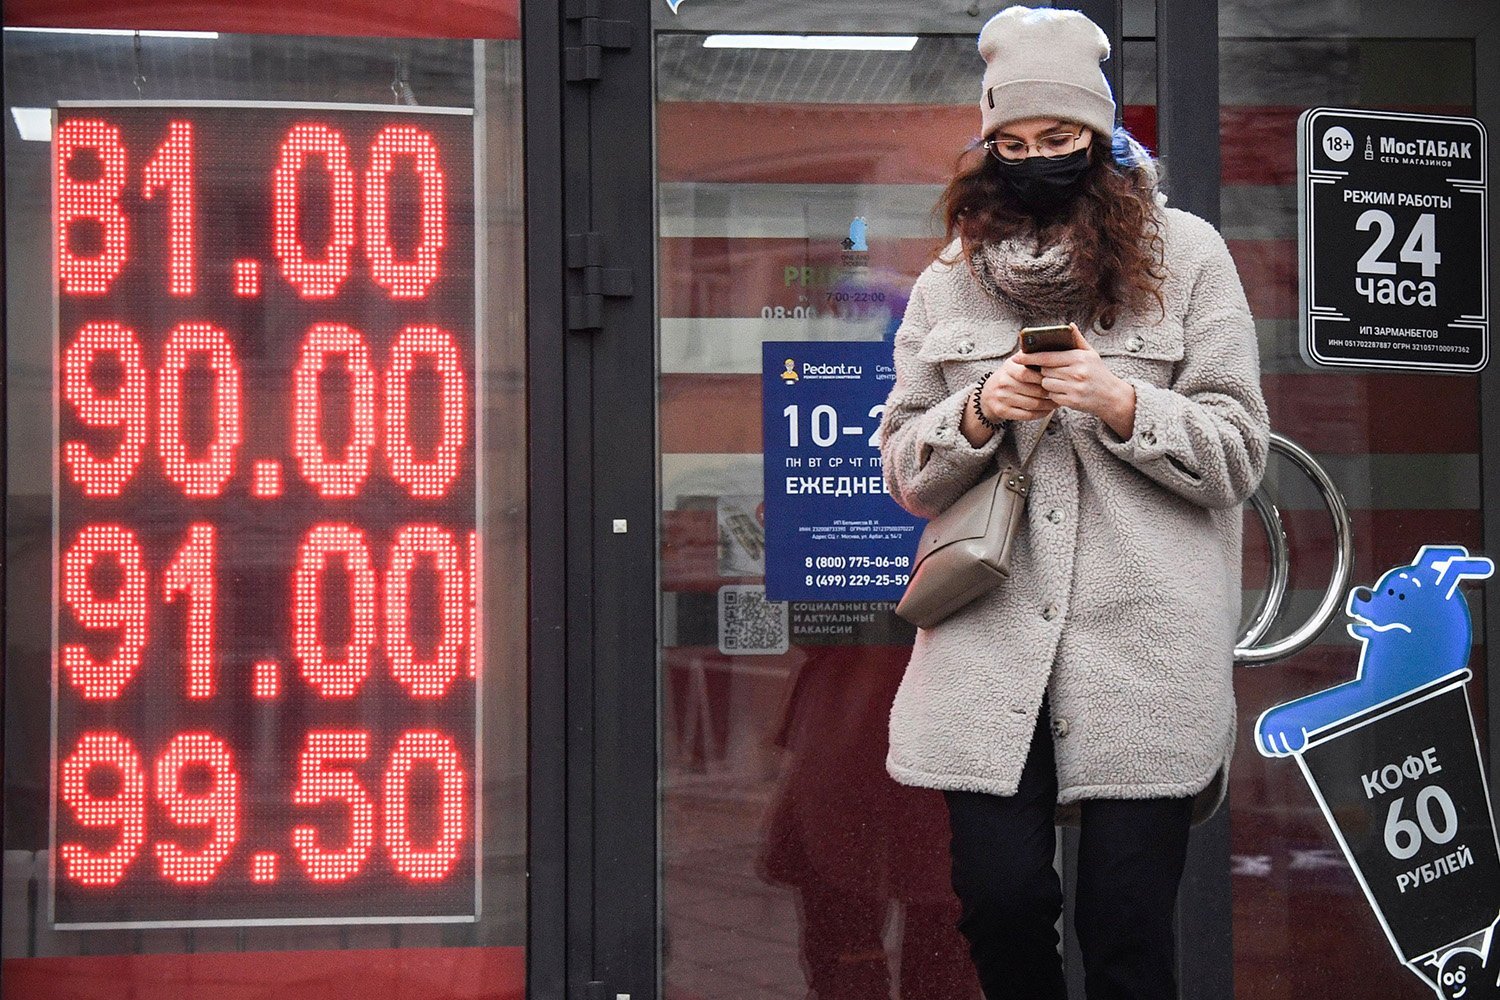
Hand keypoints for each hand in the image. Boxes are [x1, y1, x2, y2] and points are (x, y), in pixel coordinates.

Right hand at [977, 354, 1056, 422]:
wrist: (987, 395)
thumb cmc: (1009, 377)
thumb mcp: (1015, 363)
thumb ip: (1029, 356)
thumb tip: (1048, 345)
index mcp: (1008, 368)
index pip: (1026, 373)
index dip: (1043, 377)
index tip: (1056, 379)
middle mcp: (1003, 382)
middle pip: (1033, 390)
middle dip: (1050, 393)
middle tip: (1061, 393)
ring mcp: (1002, 398)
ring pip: (1032, 404)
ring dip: (1048, 405)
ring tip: (1057, 402)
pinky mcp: (1003, 411)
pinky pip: (1027, 415)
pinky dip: (1040, 414)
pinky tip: (1047, 411)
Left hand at [1012, 324, 1135, 437]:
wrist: (1111, 397)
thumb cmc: (1099, 373)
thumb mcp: (1091, 354)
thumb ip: (1078, 340)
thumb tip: (1069, 325)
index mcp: (1079, 357)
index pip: (1047, 357)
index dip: (1030, 357)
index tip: (1017, 357)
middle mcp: (1076, 372)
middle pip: (1044, 370)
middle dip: (1044, 370)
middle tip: (1052, 370)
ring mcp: (1074, 387)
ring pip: (1046, 384)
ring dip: (1048, 383)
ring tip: (1061, 381)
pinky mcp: (1072, 401)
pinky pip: (1052, 396)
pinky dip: (1054, 394)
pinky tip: (1064, 390)